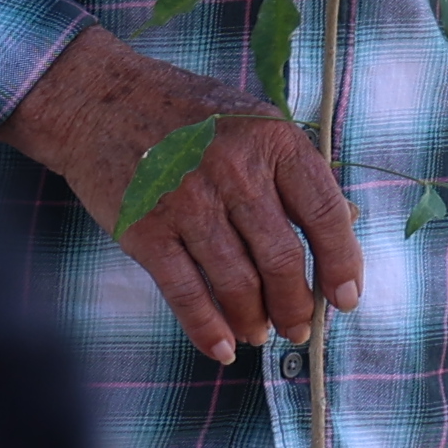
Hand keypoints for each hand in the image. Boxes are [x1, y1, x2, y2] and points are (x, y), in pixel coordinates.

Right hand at [4, 21, 364, 361]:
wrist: (99, 100)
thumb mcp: (253, 122)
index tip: (347, 297)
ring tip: (263, 333)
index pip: (325, 213)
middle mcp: (235, 171)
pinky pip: (186, 293)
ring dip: (257, 319)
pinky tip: (224, 347)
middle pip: (282, 258)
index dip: (342, 263)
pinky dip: (208, 329)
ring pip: (238, 283)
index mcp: (272, 140)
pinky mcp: (145, 230)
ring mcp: (187, 202)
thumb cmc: (187, 114)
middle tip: (300, 328)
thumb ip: (294, 172)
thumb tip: (348, 226)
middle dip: (298, 305)